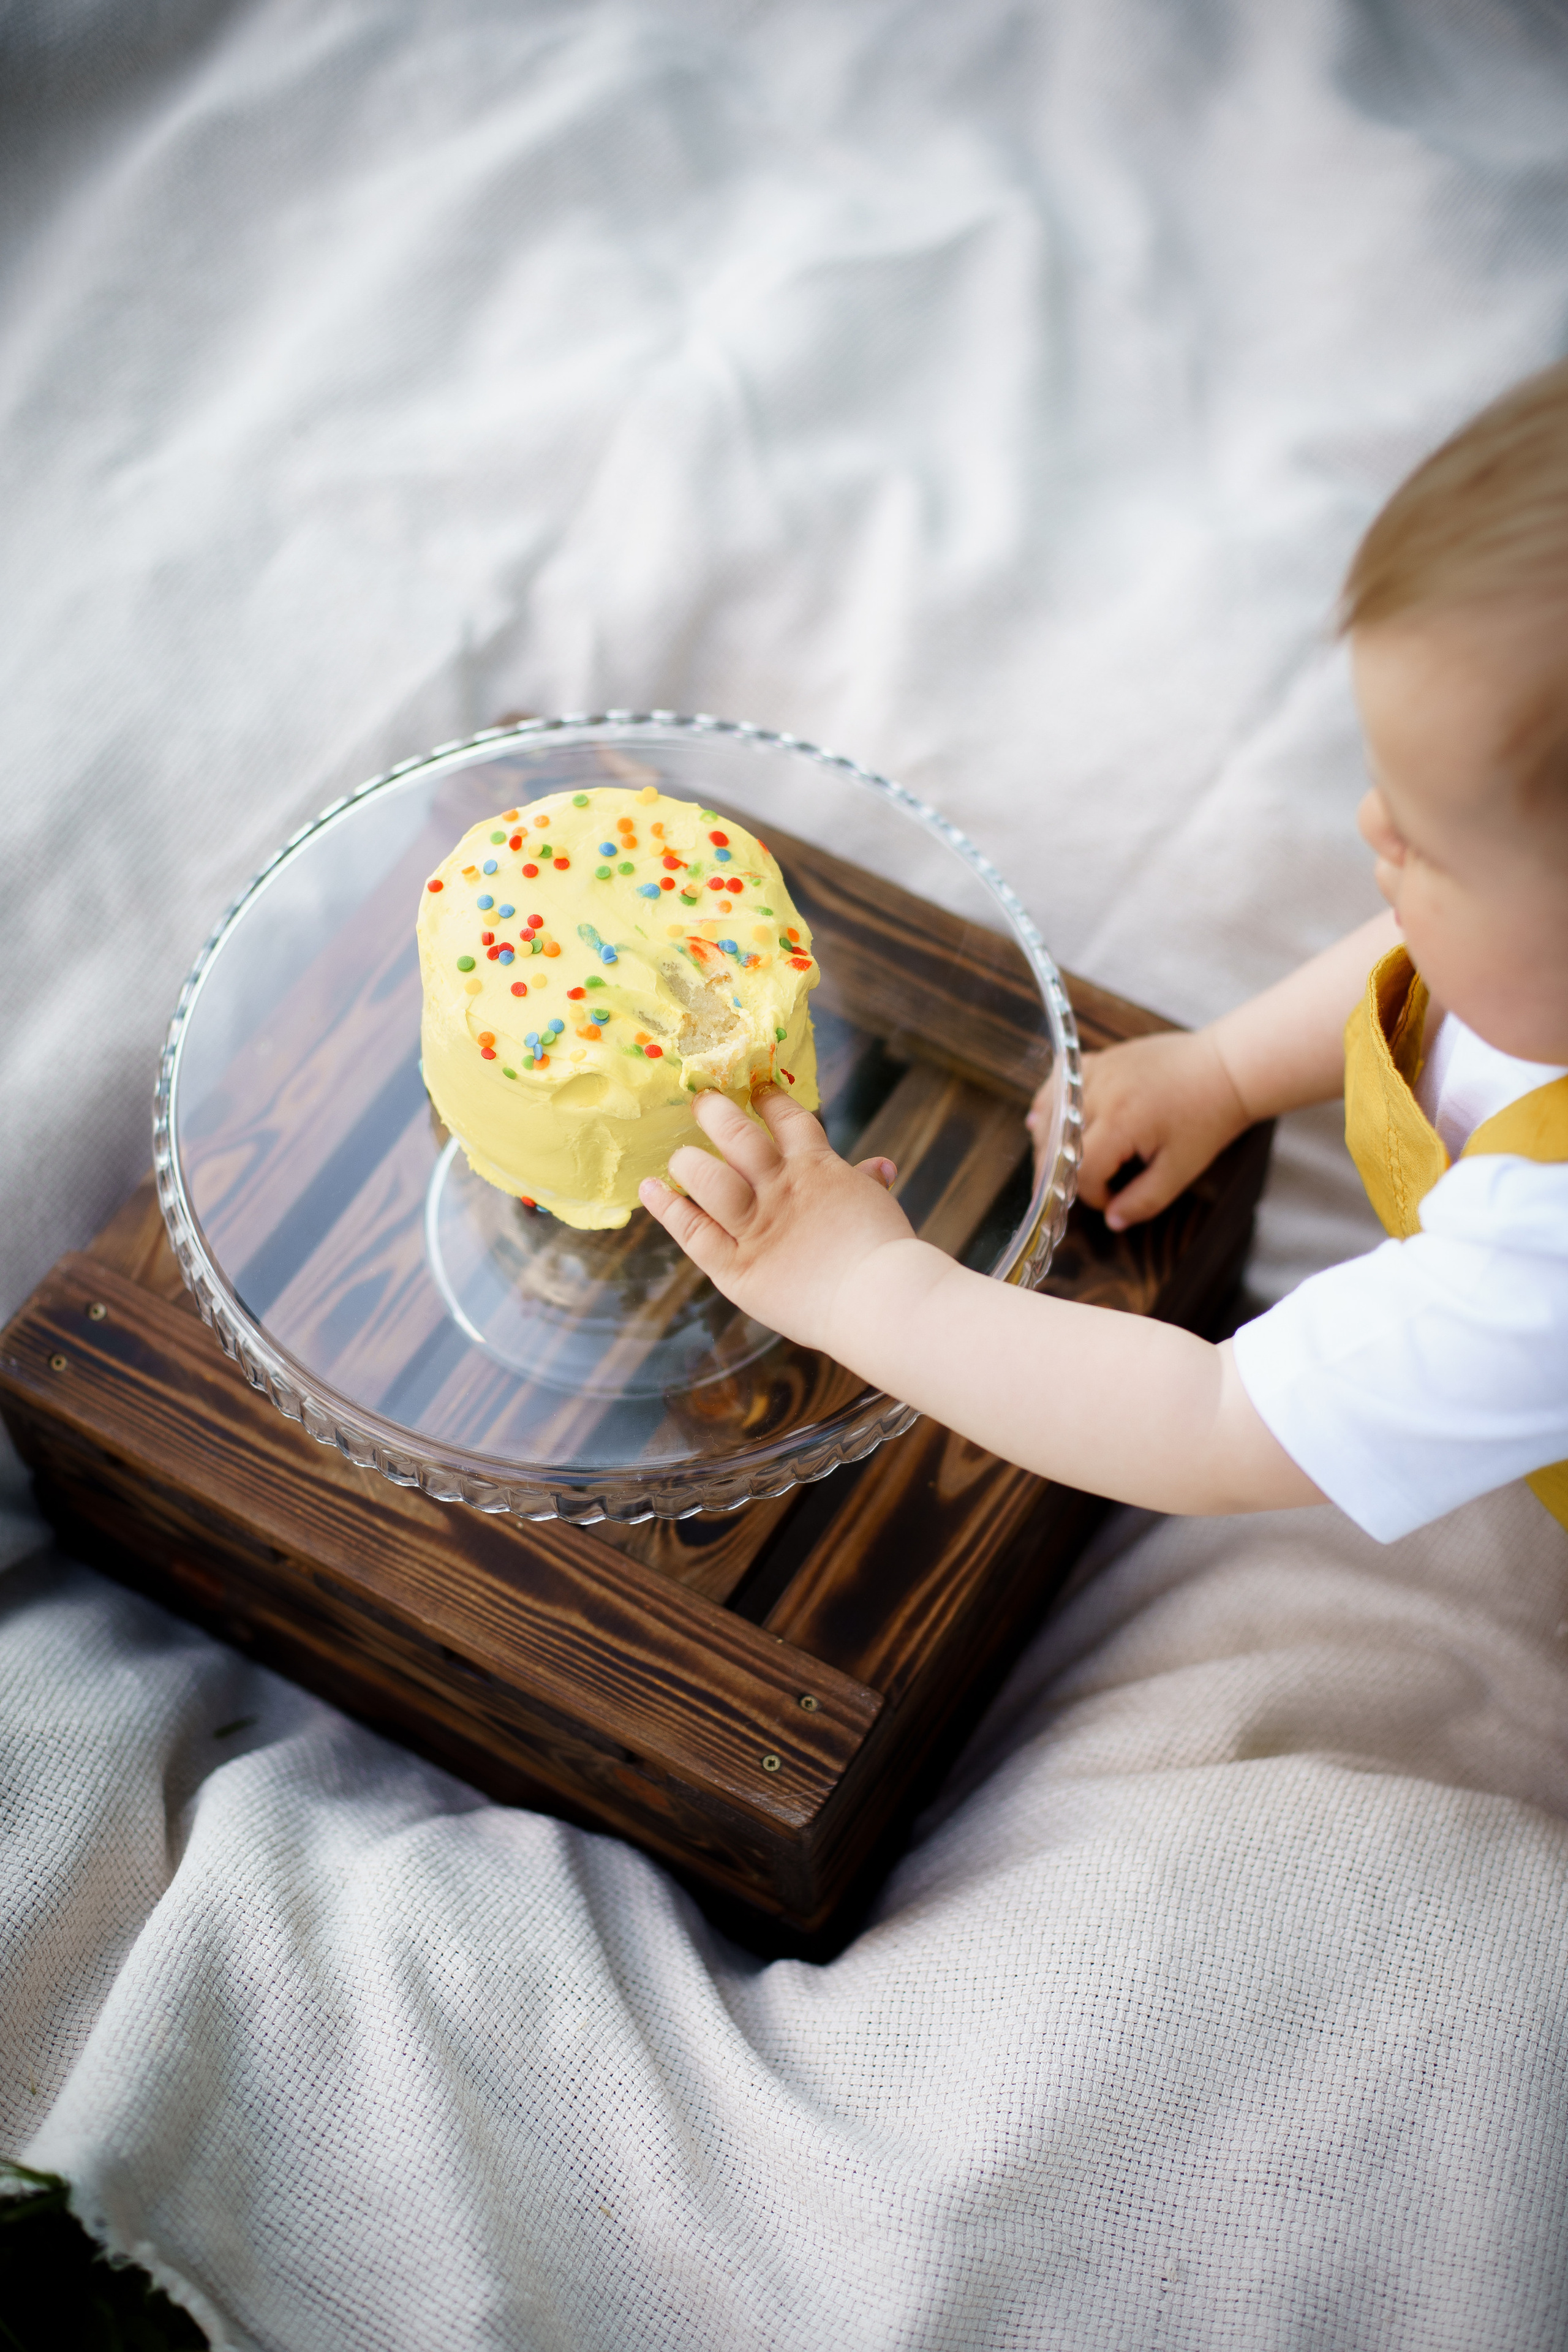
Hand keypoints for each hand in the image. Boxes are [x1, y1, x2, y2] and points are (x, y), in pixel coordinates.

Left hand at [639, 1088, 914, 1355]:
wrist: (881, 1300)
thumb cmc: (887, 1256)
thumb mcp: (877, 1207)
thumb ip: (867, 1183)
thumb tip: (881, 1166)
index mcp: (819, 1170)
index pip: (789, 1120)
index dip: (770, 1100)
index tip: (756, 1089)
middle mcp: (780, 1189)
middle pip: (737, 1136)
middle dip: (716, 1113)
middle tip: (701, 1101)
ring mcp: (756, 1226)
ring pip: (708, 1178)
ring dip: (688, 1161)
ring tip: (677, 1154)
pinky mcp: (737, 1267)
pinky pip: (693, 1232)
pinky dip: (668, 1208)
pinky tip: (649, 1189)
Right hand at [1030, 1028, 1249, 1228]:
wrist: (1226, 1067)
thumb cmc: (1208, 1117)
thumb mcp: (1182, 1168)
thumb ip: (1145, 1199)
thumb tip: (1113, 1220)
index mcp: (1120, 1123)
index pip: (1082, 1171)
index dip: (1093, 1195)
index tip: (1113, 1200)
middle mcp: (1100, 1093)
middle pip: (1055, 1142)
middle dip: (1061, 1172)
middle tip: (1075, 1189)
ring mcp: (1098, 1071)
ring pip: (1050, 1110)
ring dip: (1048, 1138)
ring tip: (1059, 1160)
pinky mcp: (1102, 1058)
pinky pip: (1060, 1081)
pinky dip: (1051, 1102)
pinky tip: (1047, 1119)